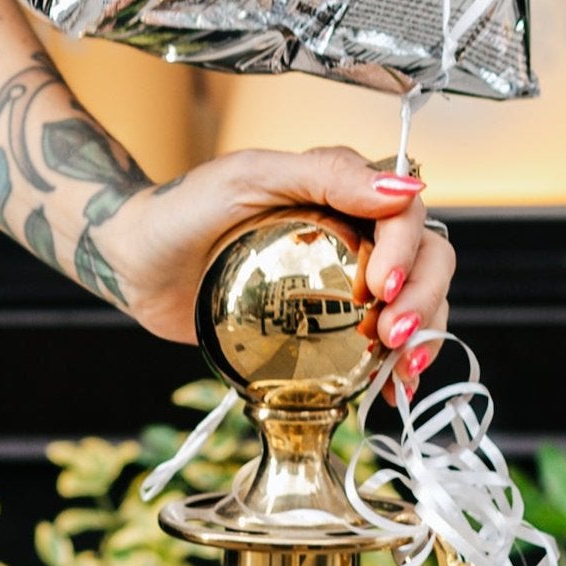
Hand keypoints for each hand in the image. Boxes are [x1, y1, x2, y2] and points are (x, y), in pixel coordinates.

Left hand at [85, 145, 453, 372]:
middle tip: (393, 334)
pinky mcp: (328, 321)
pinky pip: (381, 341)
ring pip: (417, 301)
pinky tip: (391, 391)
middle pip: (429, 258)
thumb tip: (406, 188)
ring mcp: (345, 277)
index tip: (378, 286)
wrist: (136, 261)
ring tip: (399, 369)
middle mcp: (355, 230)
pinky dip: (396, 366)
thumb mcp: (248, 178)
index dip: (408, 250)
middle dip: (424, 297)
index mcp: (342, 188)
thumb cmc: (183, 209)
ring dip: (423, 334)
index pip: (407, 213)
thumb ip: (324, 175)